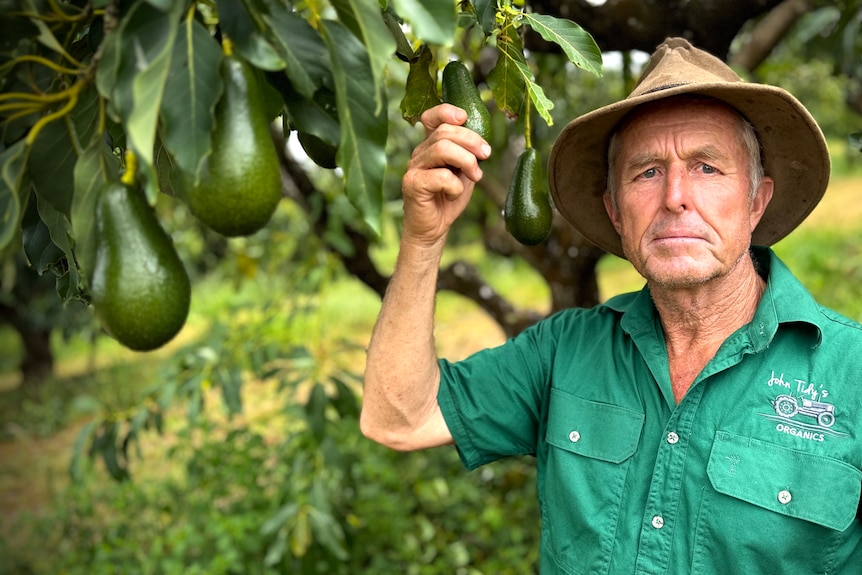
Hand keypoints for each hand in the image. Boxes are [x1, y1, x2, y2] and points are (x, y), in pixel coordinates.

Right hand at [401, 103, 491, 246]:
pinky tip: (454, 195)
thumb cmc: (448, 199)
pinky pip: (441, 176)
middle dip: (472, 141)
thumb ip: (468, 154)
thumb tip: (482, 141)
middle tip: (486, 155)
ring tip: (476, 176)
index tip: (464, 118)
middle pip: (445, 132)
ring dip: (467, 161)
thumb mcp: (464, 172)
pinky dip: (456, 186)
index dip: (446, 111)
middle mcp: (419, 153)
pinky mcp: (412, 184)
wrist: (433, 229)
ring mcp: (413, 168)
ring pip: (443, 149)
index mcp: (430, 146)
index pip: (431, 117)